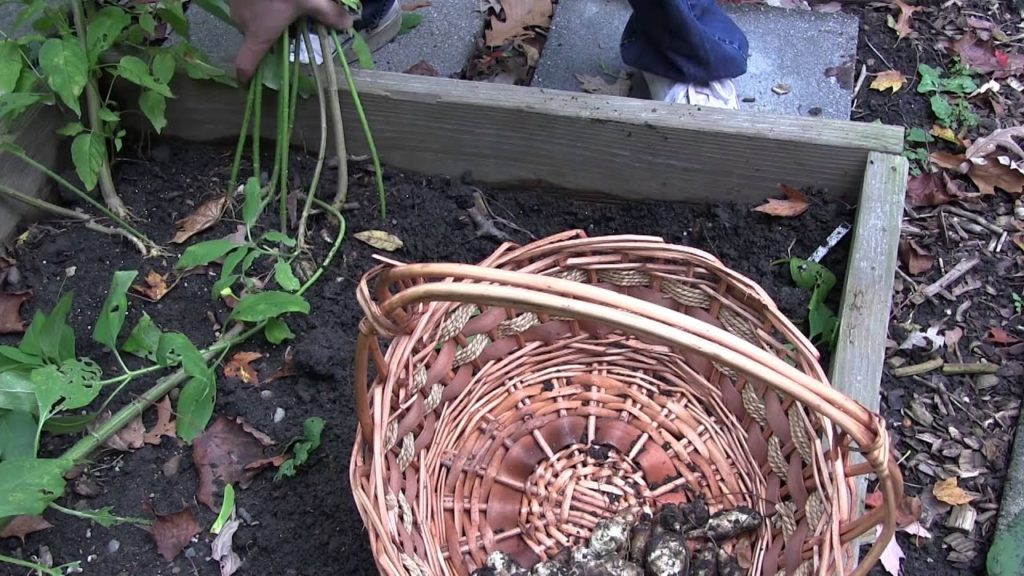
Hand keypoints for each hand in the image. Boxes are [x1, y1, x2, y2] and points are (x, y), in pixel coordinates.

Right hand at [229, 0, 353, 82]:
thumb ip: (330, 14)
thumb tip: (348, 26)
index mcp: (259, 33)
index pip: (246, 63)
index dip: (245, 76)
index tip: (246, 83)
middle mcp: (243, 24)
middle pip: (255, 39)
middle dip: (270, 37)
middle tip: (289, 27)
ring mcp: (235, 6)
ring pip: (251, 20)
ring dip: (265, 18)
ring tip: (282, 6)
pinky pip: (247, 5)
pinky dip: (258, 4)